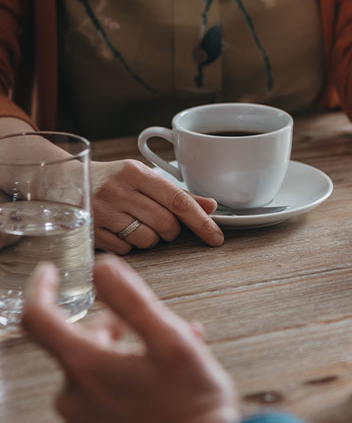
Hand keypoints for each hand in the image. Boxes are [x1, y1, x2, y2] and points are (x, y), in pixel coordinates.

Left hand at [21, 256, 239, 422]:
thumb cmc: (190, 403)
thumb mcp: (170, 340)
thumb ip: (131, 300)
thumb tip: (101, 267)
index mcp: (84, 368)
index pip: (38, 317)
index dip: (42, 288)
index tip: (52, 271)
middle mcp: (73, 397)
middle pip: (78, 342)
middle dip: (114, 325)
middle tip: (154, 325)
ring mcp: (82, 422)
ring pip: (95, 368)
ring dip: (127, 352)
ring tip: (172, 353)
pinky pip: (102, 394)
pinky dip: (125, 378)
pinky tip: (163, 379)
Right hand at [91, 159, 223, 253]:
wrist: (65, 183)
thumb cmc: (113, 181)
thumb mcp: (144, 179)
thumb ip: (178, 194)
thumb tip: (211, 206)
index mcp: (136, 172)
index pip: (179, 200)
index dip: (201, 222)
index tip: (216, 237)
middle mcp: (119, 190)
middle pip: (165, 224)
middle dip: (171, 231)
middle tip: (162, 224)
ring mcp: (103, 211)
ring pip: (147, 240)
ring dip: (150, 239)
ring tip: (136, 225)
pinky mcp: (91, 231)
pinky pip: (126, 250)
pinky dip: (129, 246)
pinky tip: (119, 231)